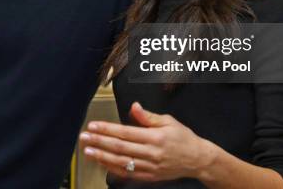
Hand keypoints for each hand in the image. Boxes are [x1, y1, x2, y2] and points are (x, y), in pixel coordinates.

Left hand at [79, 102, 214, 181]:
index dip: (107, 129)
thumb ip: (148, 116)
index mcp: (155, 137)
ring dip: (102, 157)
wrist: (198, 159)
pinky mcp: (149, 176)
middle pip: (119, 147)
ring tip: (88, 151)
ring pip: (121, 162)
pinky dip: (113, 168)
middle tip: (84, 138)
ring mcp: (150, 167)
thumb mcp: (169, 121)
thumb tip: (134, 106)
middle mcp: (151, 153)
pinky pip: (128, 173)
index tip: (93, 126)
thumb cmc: (183, 138)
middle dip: (99, 142)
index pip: (125, 132)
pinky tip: (102, 162)